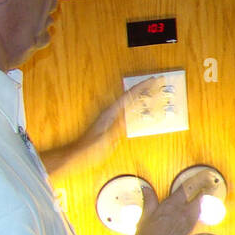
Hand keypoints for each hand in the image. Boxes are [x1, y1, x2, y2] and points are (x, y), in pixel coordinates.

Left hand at [42, 77, 160, 175]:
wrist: (79, 154)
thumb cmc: (90, 148)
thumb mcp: (107, 139)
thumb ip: (118, 126)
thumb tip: (130, 115)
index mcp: (110, 113)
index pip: (129, 95)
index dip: (142, 87)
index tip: (153, 80)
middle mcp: (110, 112)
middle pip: (129, 95)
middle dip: (143, 88)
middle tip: (155, 83)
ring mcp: (110, 116)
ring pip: (128, 101)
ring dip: (140, 96)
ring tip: (150, 92)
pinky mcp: (111, 122)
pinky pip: (127, 110)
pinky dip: (136, 106)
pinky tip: (140, 109)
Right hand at [124, 173, 207, 234]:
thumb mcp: (145, 214)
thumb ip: (149, 199)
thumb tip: (147, 189)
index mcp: (171, 207)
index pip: (186, 189)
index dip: (194, 181)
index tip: (199, 176)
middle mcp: (181, 214)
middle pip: (197, 198)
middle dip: (202, 190)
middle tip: (206, 183)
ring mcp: (186, 223)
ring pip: (199, 207)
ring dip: (201, 200)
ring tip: (202, 194)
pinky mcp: (187, 230)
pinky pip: (197, 217)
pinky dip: (199, 210)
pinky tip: (197, 209)